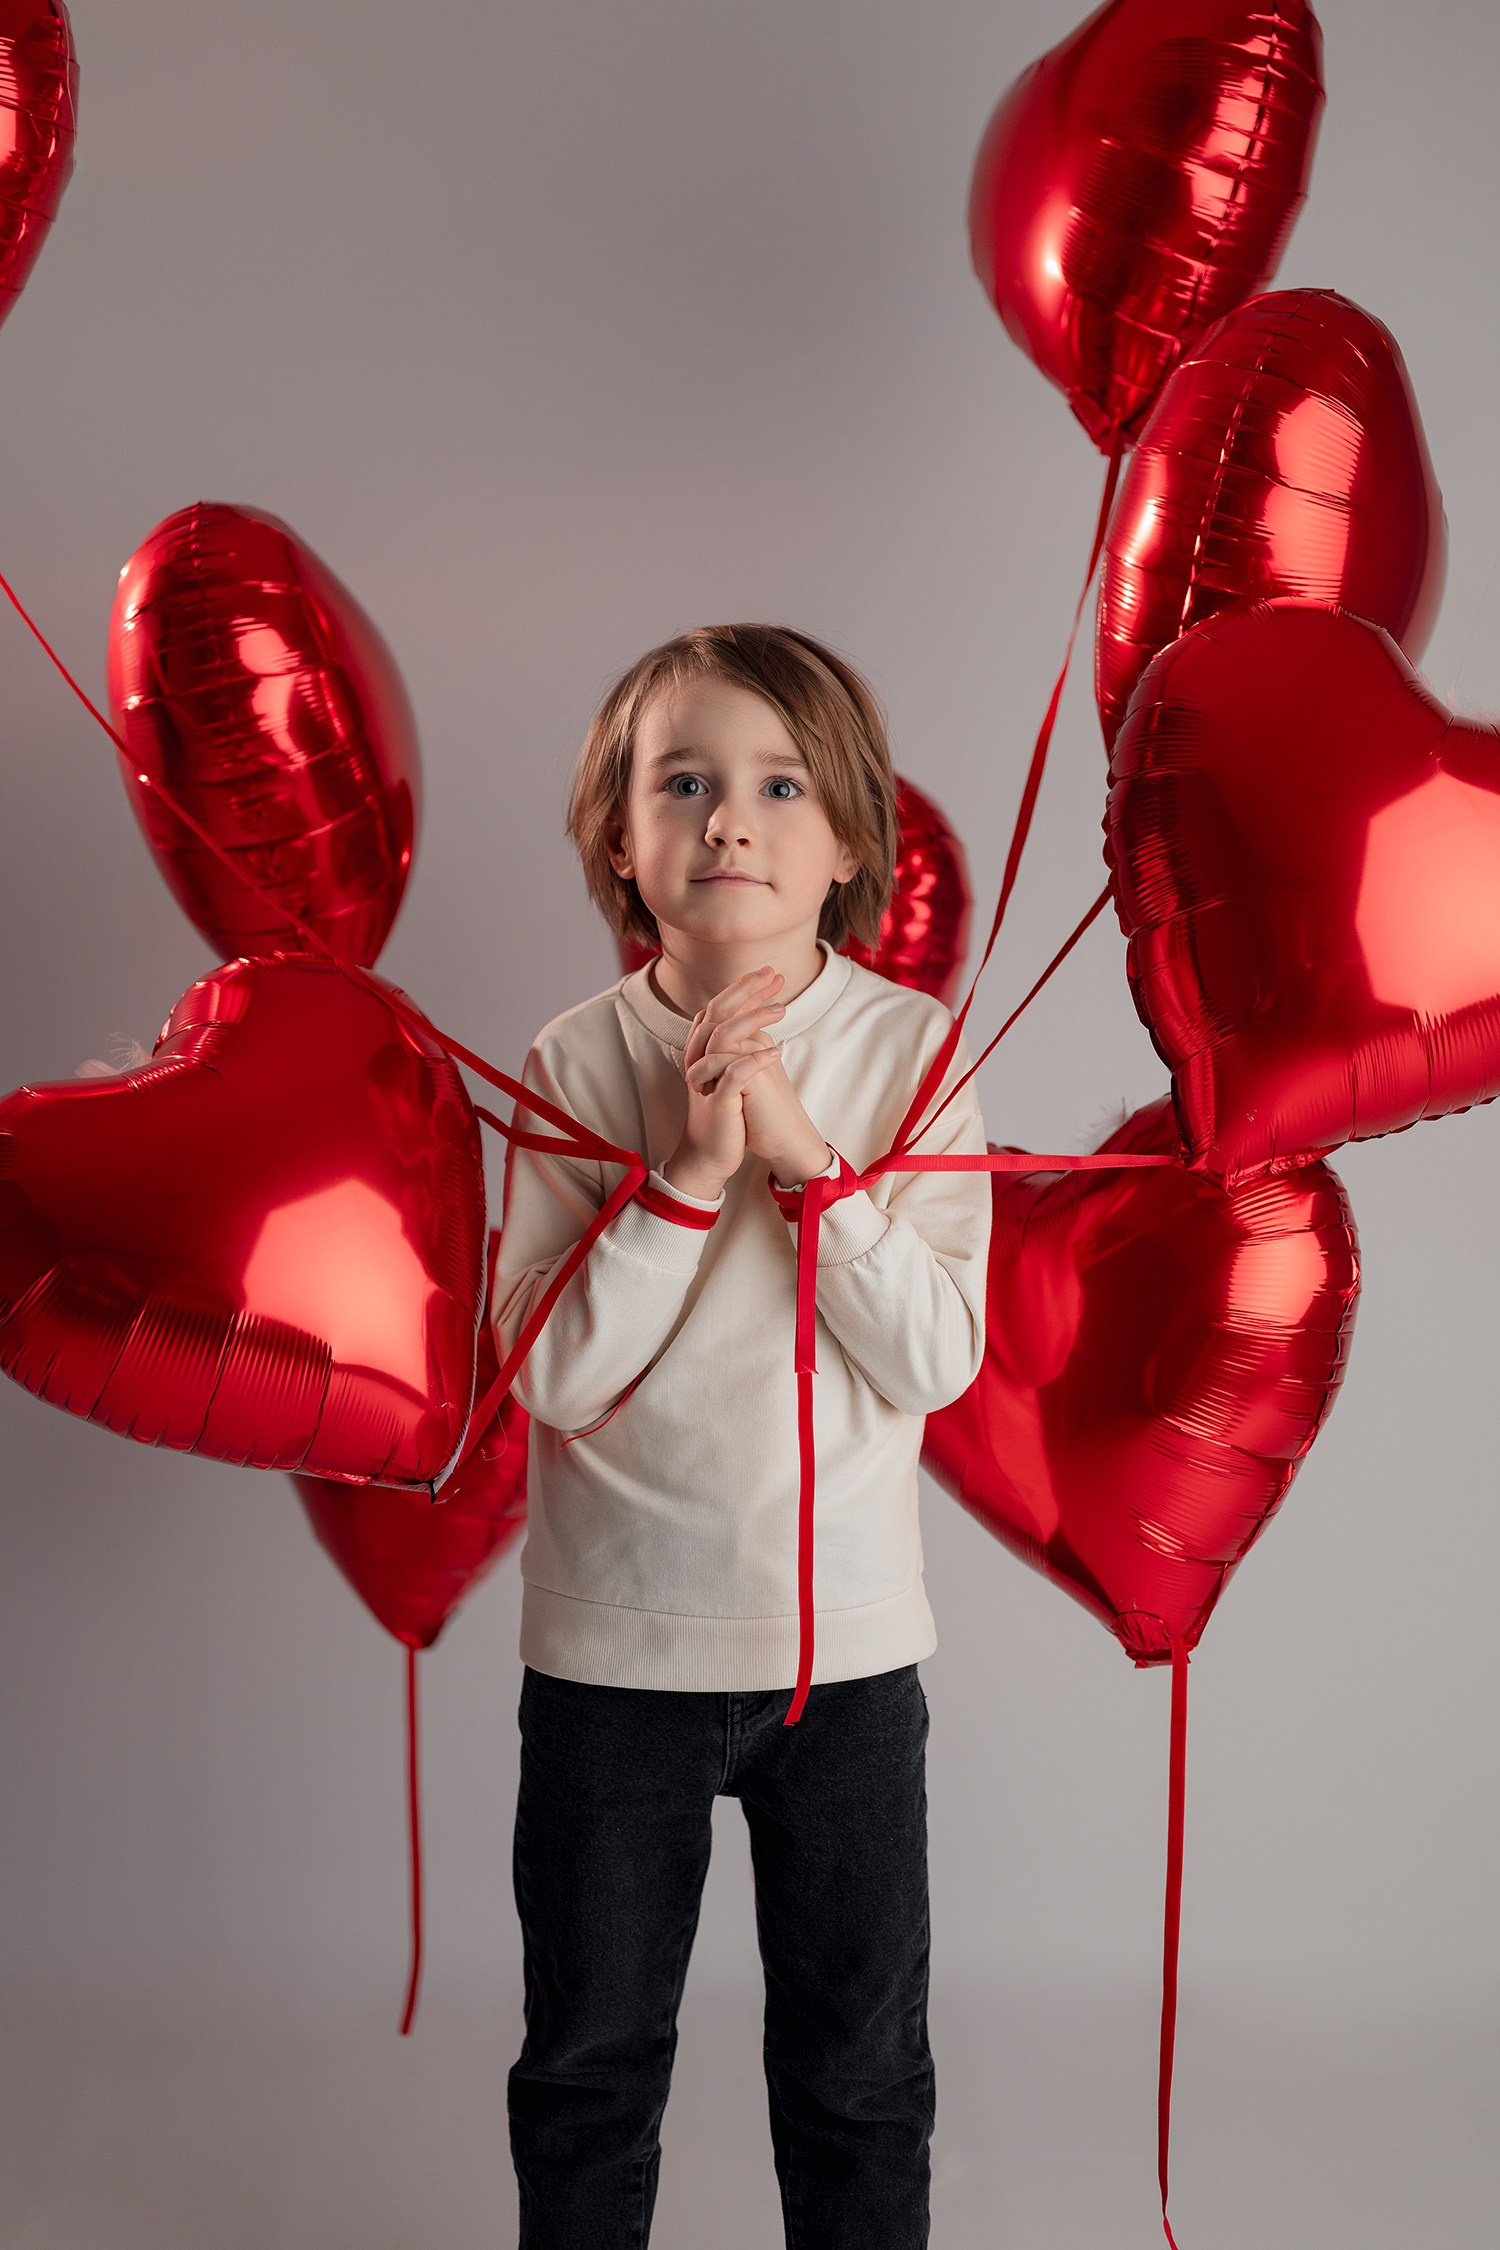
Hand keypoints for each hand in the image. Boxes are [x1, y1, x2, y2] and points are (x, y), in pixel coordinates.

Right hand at [684, 967, 830, 1189]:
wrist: (708, 1155)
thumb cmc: (724, 1115)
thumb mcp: (728, 1075)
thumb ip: (735, 1049)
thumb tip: (753, 1024)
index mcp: (702, 1050)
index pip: (719, 1007)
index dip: (743, 988)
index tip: (772, 974)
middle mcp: (699, 1059)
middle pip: (717, 1012)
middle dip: (746, 989)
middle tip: (774, 973)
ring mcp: (706, 1079)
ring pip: (724, 1037)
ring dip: (754, 1019)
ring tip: (783, 1009)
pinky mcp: (717, 1101)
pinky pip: (734, 1074)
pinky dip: (755, 1060)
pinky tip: (776, 1050)